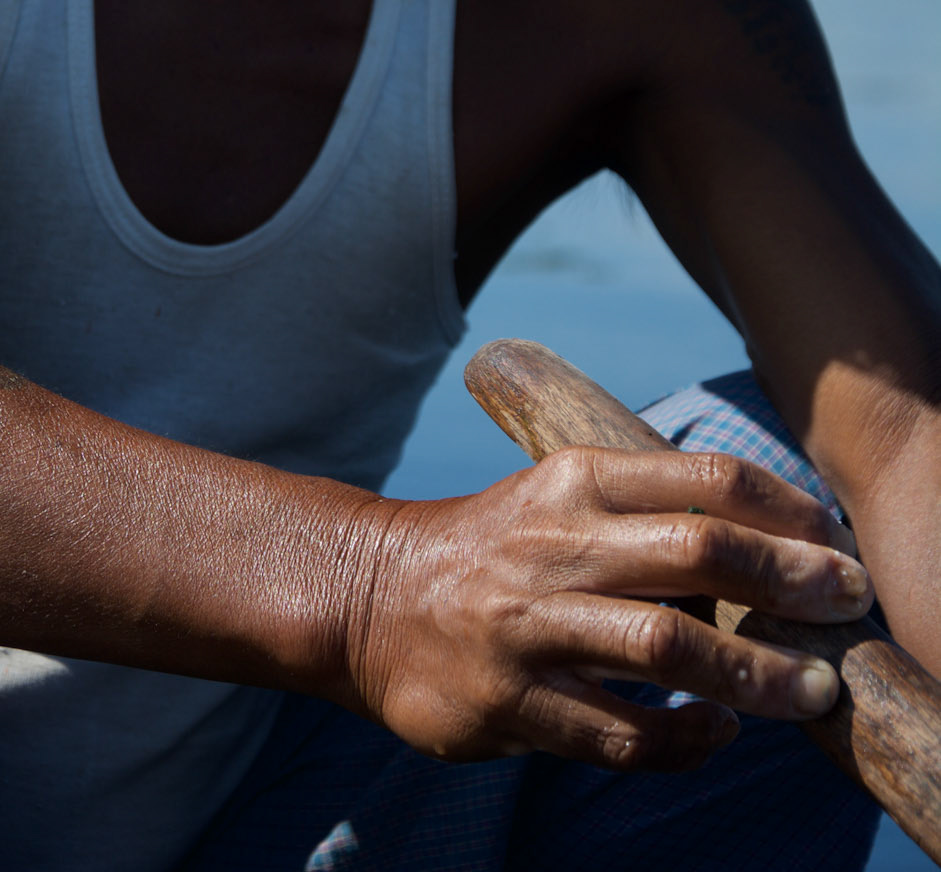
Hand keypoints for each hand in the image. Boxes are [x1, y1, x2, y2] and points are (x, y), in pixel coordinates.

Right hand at [348, 447, 872, 771]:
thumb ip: (645, 508)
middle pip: (698, 552)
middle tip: (846, 605)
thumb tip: (771, 540)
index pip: (701, 476)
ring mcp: (531, 627)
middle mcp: (555, 544)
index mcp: (573, 480)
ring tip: (811, 691)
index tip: (833, 540)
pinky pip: (623, 735)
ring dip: (755, 675)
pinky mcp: (512, 704)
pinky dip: (685, 740)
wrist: (371, 598)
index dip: (783, 507)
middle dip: (788, 581)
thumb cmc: (496, 548)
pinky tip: (717, 734)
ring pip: (668, 648)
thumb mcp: (557, 496)